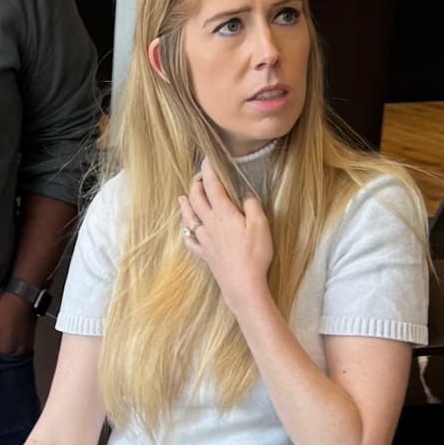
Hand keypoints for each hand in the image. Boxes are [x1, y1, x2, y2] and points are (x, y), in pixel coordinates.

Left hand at [0, 292, 36, 368]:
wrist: (24, 292)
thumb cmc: (6, 309)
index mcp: (9, 352)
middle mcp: (20, 351)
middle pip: (3, 354)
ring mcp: (27, 343)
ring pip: (10, 347)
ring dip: (4, 340)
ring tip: (0, 329)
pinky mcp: (30, 335)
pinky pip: (17, 341)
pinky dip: (12, 336)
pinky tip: (8, 327)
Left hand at [179, 158, 272, 311]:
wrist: (242, 285)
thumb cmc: (254, 255)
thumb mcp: (261, 225)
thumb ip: (252, 206)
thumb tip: (245, 194)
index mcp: (223, 214)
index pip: (213, 186)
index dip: (209, 170)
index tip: (207, 158)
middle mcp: (210, 224)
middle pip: (196, 200)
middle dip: (196, 185)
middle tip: (199, 177)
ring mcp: (205, 240)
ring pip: (190, 219)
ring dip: (186, 206)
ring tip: (182, 198)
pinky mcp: (205, 255)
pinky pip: (191, 241)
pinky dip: (187, 232)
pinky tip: (187, 231)